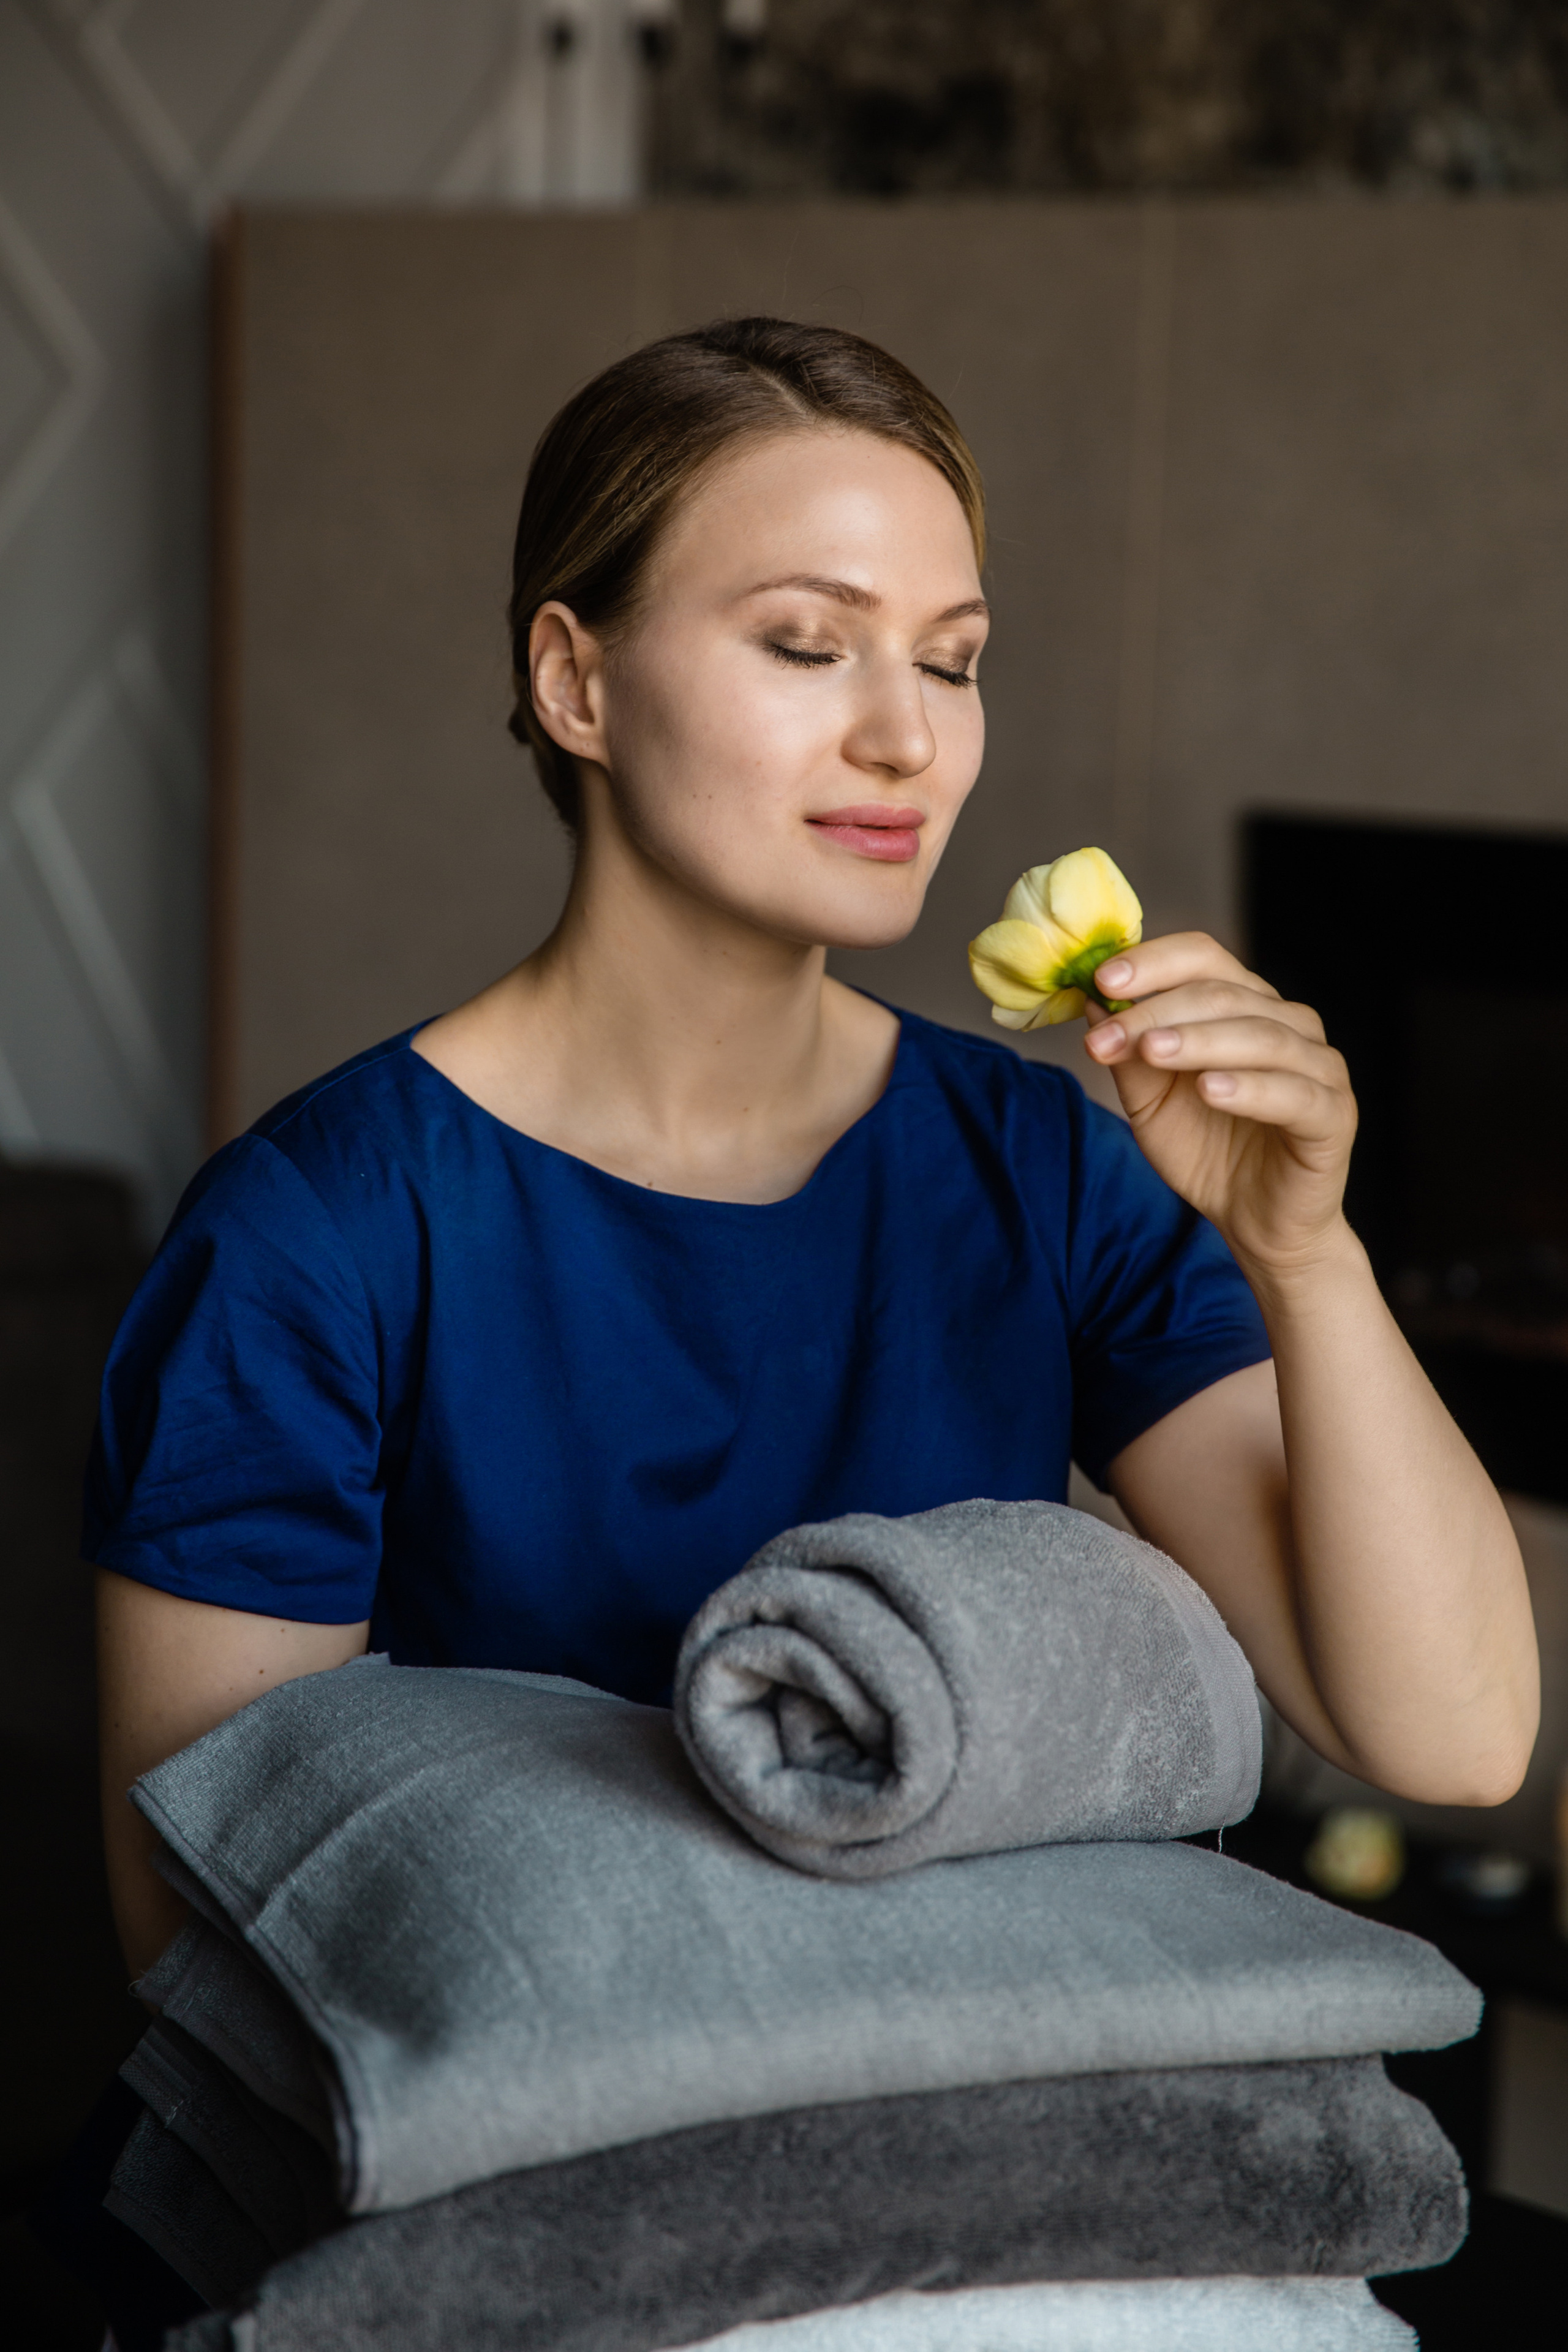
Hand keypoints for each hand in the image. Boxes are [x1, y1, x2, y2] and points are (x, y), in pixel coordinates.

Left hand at [1084, 933, 1357, 1282]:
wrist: (1255, 1221)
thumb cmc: (1208, 1153)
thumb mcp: (1151, 1102)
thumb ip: (1129, 1054)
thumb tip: (1090, 1001)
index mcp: (1246, 1006)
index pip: (1204, 958)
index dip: (1153, 962)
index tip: (1102, 979)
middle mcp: (1288, 1024)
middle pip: (1223, 994)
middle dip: (1157, 1012)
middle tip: (1107, 1036)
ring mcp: (1318, 1067)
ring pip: (1261, 1036)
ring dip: (1199, 1040)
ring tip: (1152, 1051)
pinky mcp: (1333, 1115)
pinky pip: (1294, 1093)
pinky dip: (1250, 1088)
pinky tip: (1210, 1089)